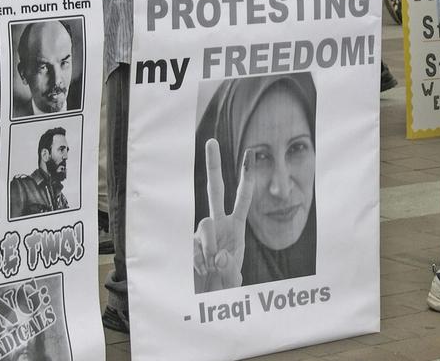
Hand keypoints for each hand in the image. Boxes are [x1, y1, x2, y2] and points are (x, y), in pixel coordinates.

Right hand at [193, 139, 254, 292]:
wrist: (204, 298)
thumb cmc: (223, 287)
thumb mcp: (233, 280)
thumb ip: (230, 269)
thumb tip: (220, 256)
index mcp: (236, 228)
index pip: (242, 198)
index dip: (246, 177)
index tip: (249, 153)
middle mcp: (219, 224)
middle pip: (215, 190)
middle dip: (213, 165)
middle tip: (211, 141)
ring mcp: (203, 232)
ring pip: (205, 224)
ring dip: (211, 246)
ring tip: (213, 266)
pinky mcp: (190, 241)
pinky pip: (195, 244)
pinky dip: (199, 260)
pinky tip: (203, 270)